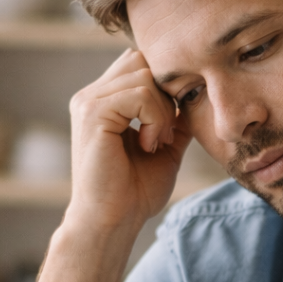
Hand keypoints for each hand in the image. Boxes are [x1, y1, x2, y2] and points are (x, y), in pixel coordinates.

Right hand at [66, 48, 192, 231]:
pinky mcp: (92, 113)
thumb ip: (174, 121)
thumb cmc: (135, 193)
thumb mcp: (164, 149)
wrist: (114, 221)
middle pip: (141, 60)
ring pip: (144, 75)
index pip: (139, 64)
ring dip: (162, 110)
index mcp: (104, 102)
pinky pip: (139, 93)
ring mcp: (88, 102)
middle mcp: (91, 96)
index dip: (163, 88)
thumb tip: (193, 97)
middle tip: (164, 133)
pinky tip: (148, 145)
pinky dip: (154, 118)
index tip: (169, 127)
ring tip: (156, 142)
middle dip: (165, 93)